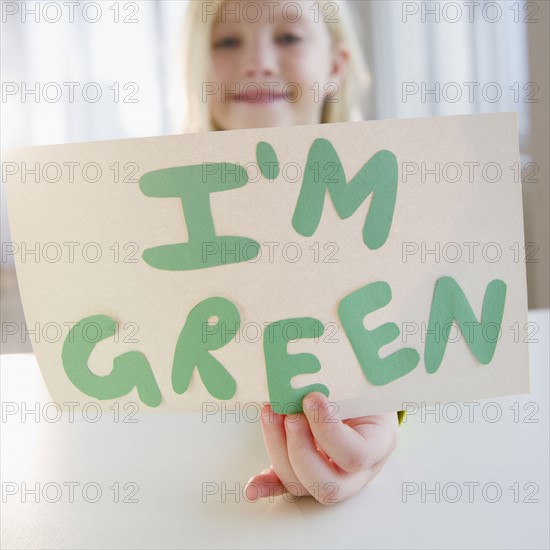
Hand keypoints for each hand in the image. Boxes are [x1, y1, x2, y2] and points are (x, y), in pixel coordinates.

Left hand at [244, 392, 398, 504]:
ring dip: (278, 449)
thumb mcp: (361, 384)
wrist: (363, 393)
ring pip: (302, 485)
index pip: (355, 454)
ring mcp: (331, 476)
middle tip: (288, 414)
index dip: (328, 430)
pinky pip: (286, 486)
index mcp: (378, 445)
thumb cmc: (363, 386)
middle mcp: (357, 472)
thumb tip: (304, 382)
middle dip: (300, 448)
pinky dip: (268, 486)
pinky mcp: (306, 474)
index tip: (311, 398)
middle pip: (327, 484)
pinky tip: (252, 487)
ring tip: (270, 413)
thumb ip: (340, 387)